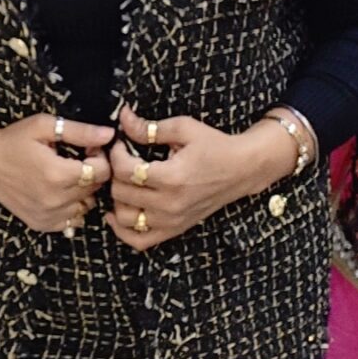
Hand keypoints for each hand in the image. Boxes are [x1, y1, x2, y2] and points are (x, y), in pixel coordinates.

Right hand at [0, 113, 114, 234]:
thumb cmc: (13, 140)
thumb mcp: (44, 127)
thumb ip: (79, 132)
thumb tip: (109, 135)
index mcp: (58, 174)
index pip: (102, 172)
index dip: (100, 157)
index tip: (88, 149)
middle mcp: (55, 200)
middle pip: (95, 189)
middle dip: (92, 172)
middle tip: (76, 159)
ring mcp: (48, 215)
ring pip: (86, 206)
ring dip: (84, 191)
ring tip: (67, 175)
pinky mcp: (41, 224)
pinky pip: (72, 221)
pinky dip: (72, 207)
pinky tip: (59, 192)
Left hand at [107, 104, 289, 251]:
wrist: (242, 169)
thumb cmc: (215, 146)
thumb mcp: (184, 128)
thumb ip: (149, 128)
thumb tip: (123, 117)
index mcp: (172, 177)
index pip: (125, 170)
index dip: (116, 154)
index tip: (121, 144)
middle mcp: (170, 204)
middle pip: (120, 193)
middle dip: (115, 174)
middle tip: (122, 161)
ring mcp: (171, 221)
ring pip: (124, 219)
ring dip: (117, 200)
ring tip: (124, 183)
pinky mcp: (174, 229)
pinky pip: (139, 241)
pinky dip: (123, 230)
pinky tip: (119, 213)